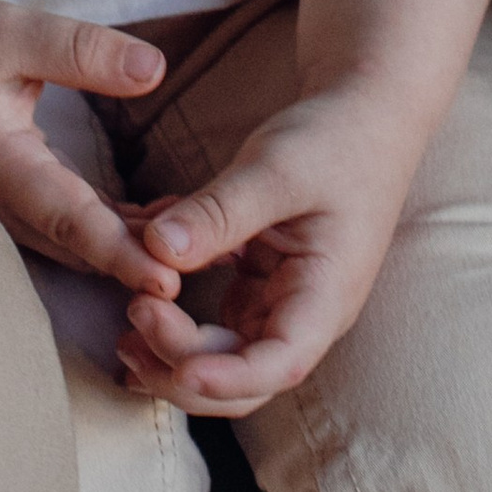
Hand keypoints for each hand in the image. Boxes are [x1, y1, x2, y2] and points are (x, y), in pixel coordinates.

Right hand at [0, 0, 175, 295]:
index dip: (121, 253)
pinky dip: (111, 233)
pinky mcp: (11, 198)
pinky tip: (158, 223)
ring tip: (204, 248)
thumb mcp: (12, 30)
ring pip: (76, 246)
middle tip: (217, 271)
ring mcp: (1, 208)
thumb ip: (82, 50)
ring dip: (132, 251)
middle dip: (142, 265)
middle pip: (80, 249)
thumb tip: (156, 72)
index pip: (70, 222)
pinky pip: (66, 229)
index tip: (169, 281)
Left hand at [116, 87, 420, 417]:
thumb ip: (218, 212)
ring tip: (125, 323)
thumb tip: (154, 249)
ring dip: (173, 350)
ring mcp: (281, 302)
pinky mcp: (260, 283)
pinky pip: (215, 317)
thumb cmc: (335, 139)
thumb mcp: (277, 168)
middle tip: (133, 318)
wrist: (366, 113)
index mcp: (325, 296)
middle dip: (183, 365)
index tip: (177, 366)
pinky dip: (177, 311)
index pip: (279, 364)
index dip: (226, 378)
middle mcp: (304, 314)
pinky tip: (142, 284)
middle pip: (243, 377)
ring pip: (223, 354)